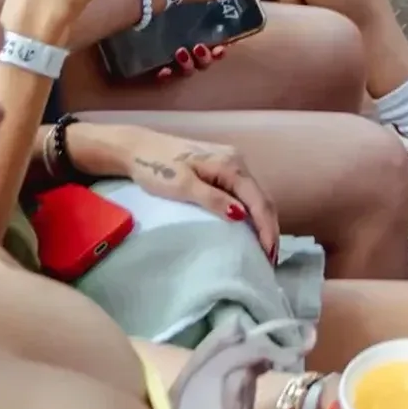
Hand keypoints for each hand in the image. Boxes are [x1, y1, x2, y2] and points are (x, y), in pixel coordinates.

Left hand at [67, 123, 278, 257]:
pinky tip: (251, 228)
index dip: (267, 229)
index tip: (269, 256)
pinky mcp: (222, 168)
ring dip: (263, 222)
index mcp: (231, 164)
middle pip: (262, 198)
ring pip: (255, 196)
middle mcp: (237, 161)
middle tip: (270, 259)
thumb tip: (241, 216)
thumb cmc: (156, 167)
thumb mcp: (182, 186)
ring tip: (264, 249)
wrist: (137, 148)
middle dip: (269, 229)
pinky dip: (252, 212)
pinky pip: (245, 193)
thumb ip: (213, 199)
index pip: (258, 201)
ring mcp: (231, 163)